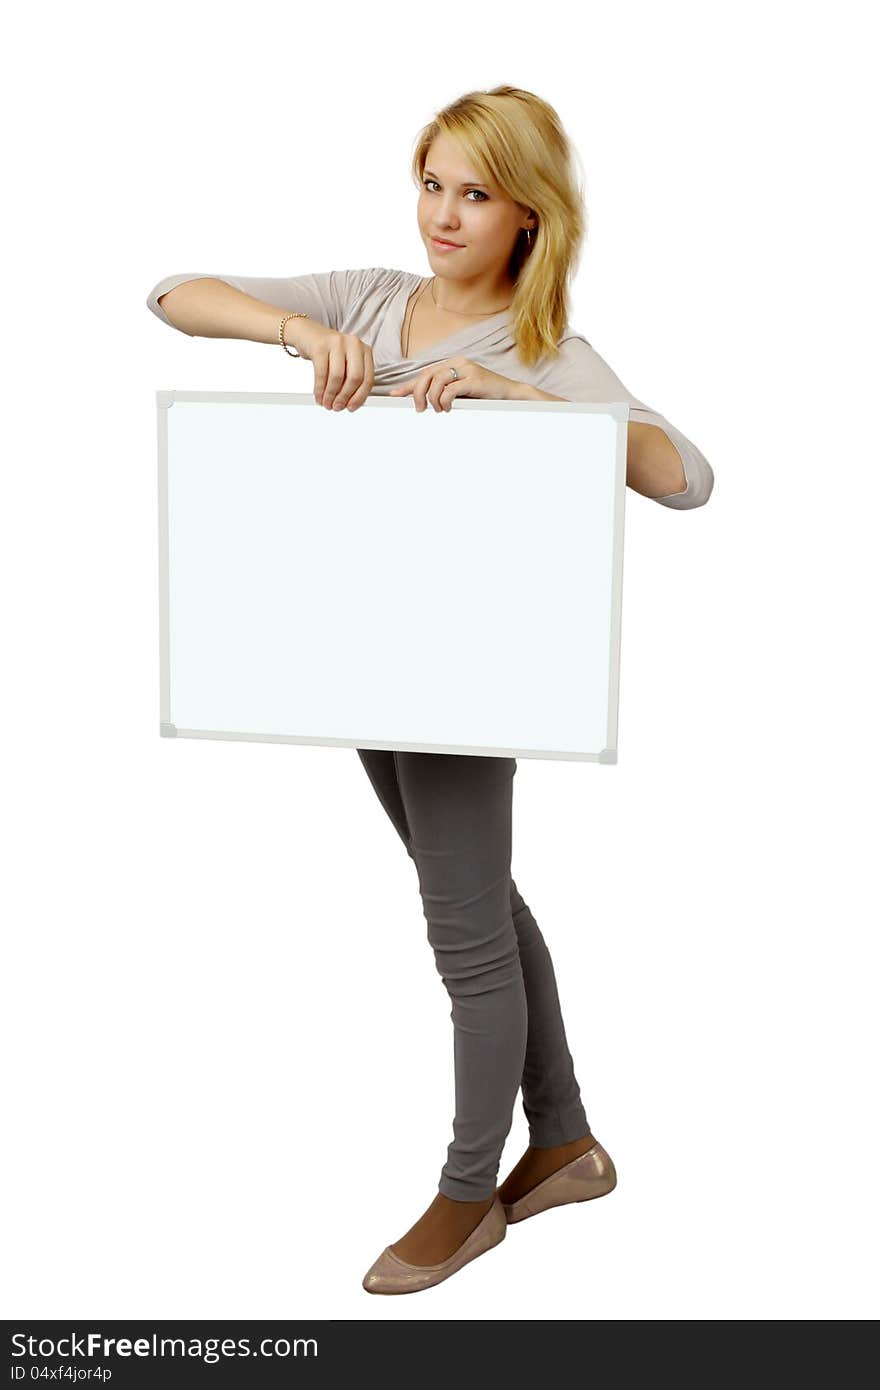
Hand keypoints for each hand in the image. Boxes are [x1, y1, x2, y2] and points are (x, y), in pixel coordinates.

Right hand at [290, 321, 374, 410]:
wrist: (308, 334)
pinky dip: (320, 389)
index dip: (360, 396)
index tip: (352, 407)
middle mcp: (354, 344)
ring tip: (326, 403)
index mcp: (364, 350)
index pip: (368, 378)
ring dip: (330, 395)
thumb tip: (351, 402)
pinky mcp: (320, 346)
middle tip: (337, 407)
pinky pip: (321, 373)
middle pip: (355, 377)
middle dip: (345, 396)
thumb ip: (352, 378)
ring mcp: (337, 343)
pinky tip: (318, 396)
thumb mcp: (346, 362)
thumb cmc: (329, 352)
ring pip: (338, 377)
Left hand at [389, 358, 520, 411]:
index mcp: (453, 364)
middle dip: (417, 393)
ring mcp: (467, 369)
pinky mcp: (475, 379)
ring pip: (437, 381)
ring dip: (433, 399)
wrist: (510, 395)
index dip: (409, 385)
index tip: (395, 395)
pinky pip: (450, 389)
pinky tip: (449, 408)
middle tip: (420, 409)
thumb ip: (443, 393)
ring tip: (439, 410)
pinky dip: (445, 401)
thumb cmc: (485, 397)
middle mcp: (458, 363)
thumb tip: (422, 402)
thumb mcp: (460, 394)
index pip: (425, 373)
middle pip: (427, 374)